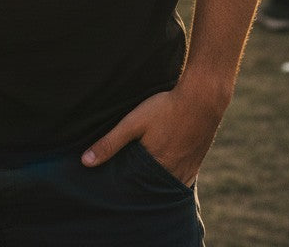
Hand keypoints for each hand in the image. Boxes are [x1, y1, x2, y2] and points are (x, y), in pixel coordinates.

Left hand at [81, 81, 225, 186]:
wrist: (202, 98)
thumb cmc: (166, 107)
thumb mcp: (134, 121)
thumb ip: (110, 142)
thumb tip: (86, 162)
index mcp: (154, 168)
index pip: (132, 189)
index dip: (120, 188)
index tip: (108, 189)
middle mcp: (171, 175)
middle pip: (149, 191)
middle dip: (136, 190)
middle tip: (122, 187)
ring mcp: (186, 172)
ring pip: (165, 188)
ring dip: (153, 187)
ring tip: (139, 183)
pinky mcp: (195, 165)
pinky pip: (180, 182)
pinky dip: (169, 183)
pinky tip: (161, 177)